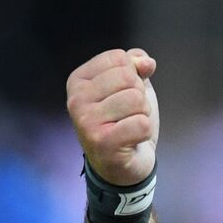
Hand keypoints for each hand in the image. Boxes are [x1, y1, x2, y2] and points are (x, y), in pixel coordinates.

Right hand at [66, 48, 159, 185]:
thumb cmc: (125, 121)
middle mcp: (76, 99)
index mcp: (78, 80)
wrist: (124, 164)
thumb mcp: (131, 86)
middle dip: (140, 97)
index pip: (119, 58)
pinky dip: (145, 132)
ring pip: (137, 100)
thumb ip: (136, 65)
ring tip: (129, 126)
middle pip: (129, 78)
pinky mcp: (101, 142)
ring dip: (143, 115)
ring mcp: (86, 121)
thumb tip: (146, 62)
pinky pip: (142, 124)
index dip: (134, 75)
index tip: (123, 95)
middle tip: (129, 115)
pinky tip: (132, 139)